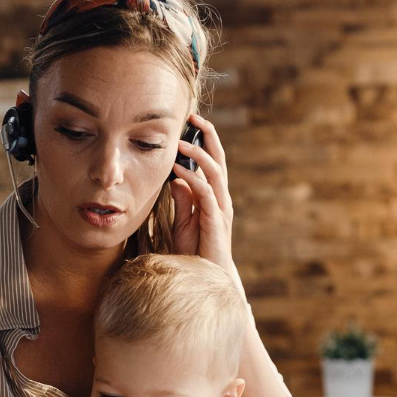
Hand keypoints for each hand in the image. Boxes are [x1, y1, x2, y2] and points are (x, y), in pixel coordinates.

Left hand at [169, 114, 237, 279]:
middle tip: (194, 117)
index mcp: (214, 197)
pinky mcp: (216, 222)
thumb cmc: (194, 253)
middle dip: (207, 137)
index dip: (204, 141)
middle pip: (218, 161)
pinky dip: (193, 180)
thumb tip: (176, 180)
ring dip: (197, 155)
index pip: (212, 162)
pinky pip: (206, 194)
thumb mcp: (183, 223)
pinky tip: (178, 172)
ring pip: (214, 174)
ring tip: (180, 142)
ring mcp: (220, 210)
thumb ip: (182, 201)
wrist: (205, 279)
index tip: (191, 122)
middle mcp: (221, 199)